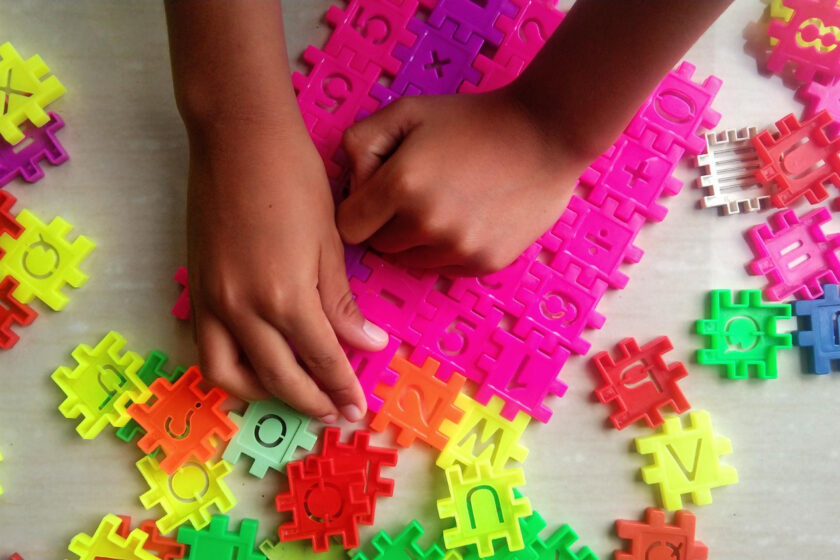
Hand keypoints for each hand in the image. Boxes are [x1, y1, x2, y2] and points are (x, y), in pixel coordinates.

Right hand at [185, 116, 387, 422]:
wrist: (238, 137)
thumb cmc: (294, 179)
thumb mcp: (330, 242)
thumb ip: (341, 303)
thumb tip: (367, 344)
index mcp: (286, 296)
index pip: (322, 360)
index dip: (342, 389)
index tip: (358, 408)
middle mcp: (243, 310)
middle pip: (279, 379)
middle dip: (311, 402)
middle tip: (335, 413)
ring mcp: (212, 302)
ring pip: (230, 375)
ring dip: (264, 394)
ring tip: (295, 393)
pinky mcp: (195, 289)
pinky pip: (207, 348)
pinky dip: (232, 369)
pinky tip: (257, 364)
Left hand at [336, 90, 590, 274]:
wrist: (547, 135)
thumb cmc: (472, 119)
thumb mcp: (407, 112)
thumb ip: (360, 143)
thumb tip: (350, 187)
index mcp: (401, 185)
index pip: (347, 227)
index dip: (357, 209)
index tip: (376, 193)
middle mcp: (427, 223)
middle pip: (379, 246)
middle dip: (386, 223)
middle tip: (415, 192)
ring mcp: (458, 248)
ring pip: (410, 261)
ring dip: (417, 238)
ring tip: (446, 201)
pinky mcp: (483, 263)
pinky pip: (443, 267)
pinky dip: (447, 248)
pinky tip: (468, 215)